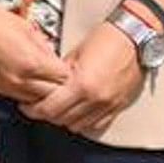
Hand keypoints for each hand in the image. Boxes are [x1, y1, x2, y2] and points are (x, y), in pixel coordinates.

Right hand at [0, 0, 70, 109]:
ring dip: (42, 94)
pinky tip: (25, 82)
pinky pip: (17, 97)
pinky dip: (25, 93)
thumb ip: (43, 45)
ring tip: (44, 82)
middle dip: (59, 87)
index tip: (67, 69)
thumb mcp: (26, 27)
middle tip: (60, 79)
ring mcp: (6, 87)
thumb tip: (51, 56)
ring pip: (35, 101)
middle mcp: (20, 80)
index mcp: (32, 62)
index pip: (63, 79)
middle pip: (52, 95)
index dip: (68, 73)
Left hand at [21, 22, 148, 137]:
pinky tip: (78, 111)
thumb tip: (48, 84)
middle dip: (47, 114)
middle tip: (40, 106)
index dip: (34, 110)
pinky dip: (84, 121)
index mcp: (82, 84)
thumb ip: (61, 72)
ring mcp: (108, 105)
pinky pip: (96, 124)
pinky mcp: (118, 106)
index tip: (27, 107)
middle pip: (61, 120)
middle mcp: (95, 99)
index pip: (50, 109)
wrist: (136, 37)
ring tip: (60, 107)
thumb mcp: (76, 52)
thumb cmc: (107, 38)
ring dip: (65, 119)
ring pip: (78, 125)